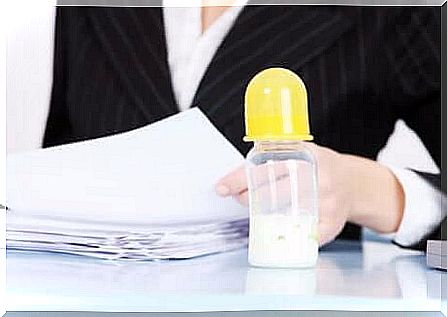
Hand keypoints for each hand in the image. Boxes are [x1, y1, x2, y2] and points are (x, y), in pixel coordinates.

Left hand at [215, 143, 404, 245]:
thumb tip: (237, 176)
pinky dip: (290, 236)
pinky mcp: (332, 222)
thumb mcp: (300, 152)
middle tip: (240, 198)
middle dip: (248, 197)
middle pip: (273, 192)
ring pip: (286, 214)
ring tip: (255, 210)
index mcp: (306, 156)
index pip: (266, 167)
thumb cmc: (318, 168)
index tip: (222, 187)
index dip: (240, 179)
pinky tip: (279, 232)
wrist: (354, 183)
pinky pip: (307, 234)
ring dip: (263, 215)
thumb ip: (274, 156)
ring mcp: (326, 201)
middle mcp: (317, 177)